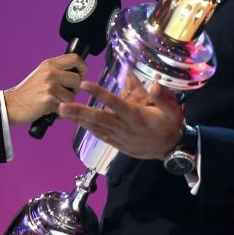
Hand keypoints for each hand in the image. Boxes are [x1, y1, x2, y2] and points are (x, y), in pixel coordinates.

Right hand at [4, 54, 87, 124]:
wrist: (11, 104)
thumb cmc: (29, 92)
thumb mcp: (42, 73)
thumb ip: (58, 70)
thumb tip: (78, 72)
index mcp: (50, 64)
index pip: (75, 58)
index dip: (82, 68)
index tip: (79, 76)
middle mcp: (50, 72)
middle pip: (78, 79)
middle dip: (74, 89)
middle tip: (62, 93)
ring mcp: (49, 86)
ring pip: (72, 95)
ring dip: (65, 102)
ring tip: (53, 101)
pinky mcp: (48, 100)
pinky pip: (64, 106)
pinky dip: (59, 110)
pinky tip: (49, 108)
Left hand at [58, 72, 183, 158]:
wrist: (170, 150)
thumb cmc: (170, 126)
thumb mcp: (172, 110)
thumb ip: (162, 97)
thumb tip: (154, 84)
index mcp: (136, 116)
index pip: (115, 103)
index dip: (99, 94)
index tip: (85, 85)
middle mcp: (124, 127)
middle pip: (98, 118)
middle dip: (79, 112)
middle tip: (61, 106)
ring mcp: (119, 137)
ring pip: (95, 128)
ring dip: (78, 120)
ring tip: (62, 112)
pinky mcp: (117, 144)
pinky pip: (100, 135)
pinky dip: (87, 128)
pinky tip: (76, 123)